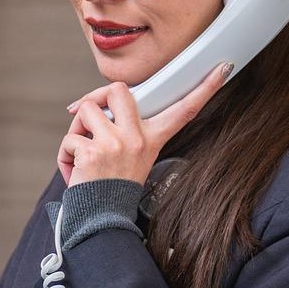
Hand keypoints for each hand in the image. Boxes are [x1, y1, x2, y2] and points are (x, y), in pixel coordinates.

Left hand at [58, 63, 232, 186]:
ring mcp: (116, 144)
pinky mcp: (93, 152)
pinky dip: (65, 156)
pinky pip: (69, 139)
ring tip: (82, 153)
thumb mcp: (131, 158)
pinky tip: (75, 173)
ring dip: (75, 131)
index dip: (205, 88)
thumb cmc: (112, 188)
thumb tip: (93, 107)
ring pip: (85, 110)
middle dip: (96, 96)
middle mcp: (137, 138)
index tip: (223, 68)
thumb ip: (123, 131)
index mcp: (152, 139)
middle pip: (118, 89)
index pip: (183, 110)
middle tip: (90, 115)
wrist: (102, 219)